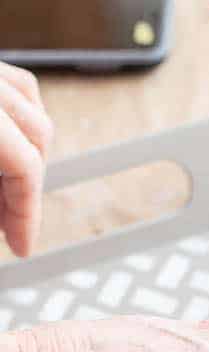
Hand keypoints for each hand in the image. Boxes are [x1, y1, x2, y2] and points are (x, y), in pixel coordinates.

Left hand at [0, 62, 52, 256]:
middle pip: (37, 134)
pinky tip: (4, 145)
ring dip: (28, 151)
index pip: (24, 165)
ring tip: (5, 189)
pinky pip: (11, 82)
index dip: (25, 215)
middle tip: (6, 224)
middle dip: (25, 188)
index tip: (20, 246)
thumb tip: (5, 228)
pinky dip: (16, 115)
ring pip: (30, 105)